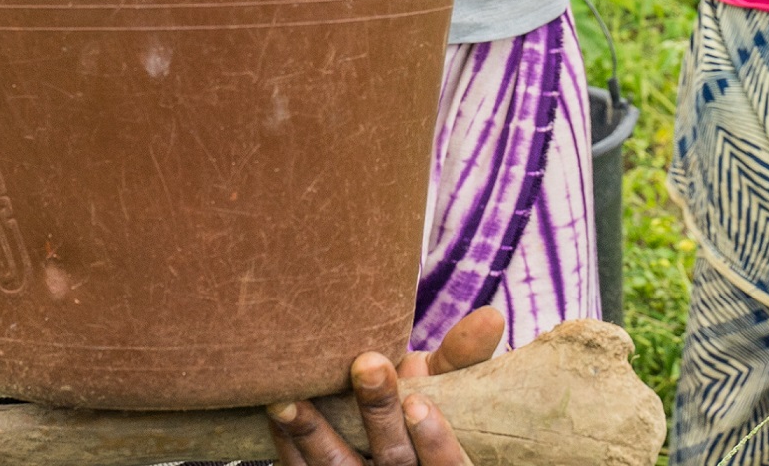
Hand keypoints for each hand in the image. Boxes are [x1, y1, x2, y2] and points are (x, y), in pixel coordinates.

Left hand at [266, 352, 473, 465]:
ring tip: (292, 397)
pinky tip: (277, 411)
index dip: (435, 439)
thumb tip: (491, 316)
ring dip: (314, 433)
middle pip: (393, 462)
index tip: (418, 400)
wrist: (387, 438)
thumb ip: (463, 358)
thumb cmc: (422, 408)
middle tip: (368, 364)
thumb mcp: (448, 388)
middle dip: (379, 414)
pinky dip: (289, 443)